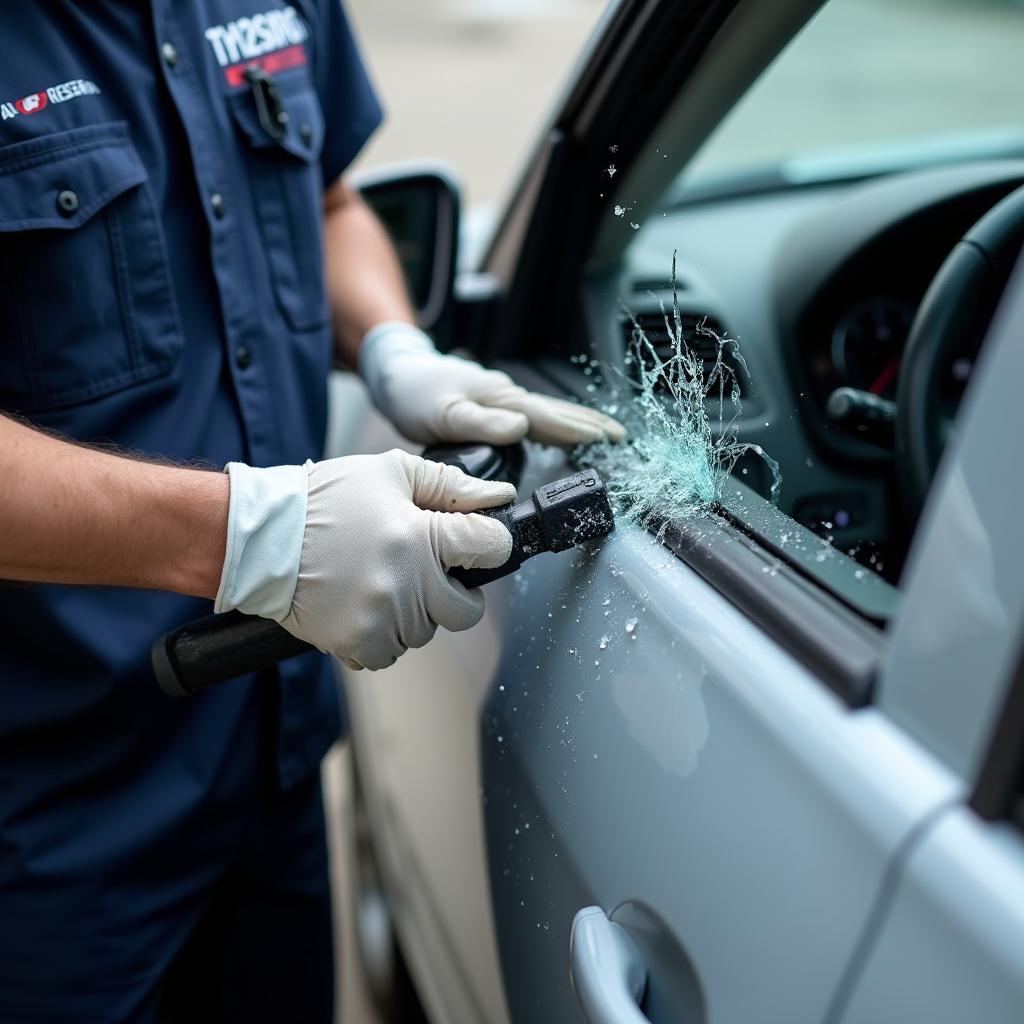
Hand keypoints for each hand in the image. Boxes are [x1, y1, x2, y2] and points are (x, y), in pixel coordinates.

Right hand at [215, 450, 514, 669]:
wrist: (261, 537)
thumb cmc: (324, 500)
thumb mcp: (391, 472)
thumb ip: (451, 486)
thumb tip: (498, 498)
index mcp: (421, 537)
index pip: (492, 547)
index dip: (488, 541)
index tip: (472, 541)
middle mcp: (408, 584)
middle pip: (467, 609)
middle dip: (455, 590)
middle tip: (425, 570)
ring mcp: (384, 619)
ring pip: (426, 631)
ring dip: (413, 611)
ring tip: (379, 579)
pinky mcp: (358, 644)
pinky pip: (390, 652)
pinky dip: (382, 633)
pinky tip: (361, 603)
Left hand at [358, 323, 625, 446]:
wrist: (398, 374)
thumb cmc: (416, 395)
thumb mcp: (443, 414)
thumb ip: (480, 422)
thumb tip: (520, 427)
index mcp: (501, 400)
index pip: (548, 417)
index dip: (578, 429)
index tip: (607, 438)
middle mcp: (507, 396)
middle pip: (557, 411)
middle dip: (590, 422)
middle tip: (621, 436)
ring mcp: (503, 397)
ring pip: (548, 411)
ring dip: (577, 422)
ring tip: (602, 434)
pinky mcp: (495, 403)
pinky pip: (534, 415)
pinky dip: (554, 422)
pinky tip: (559, 431)